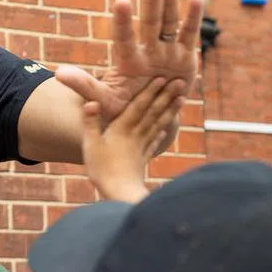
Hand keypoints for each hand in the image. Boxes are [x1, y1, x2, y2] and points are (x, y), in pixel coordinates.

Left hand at [56, 0, 202, 150]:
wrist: (148, 118)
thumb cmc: (123, 109)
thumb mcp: (104, 100)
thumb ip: (85, 86)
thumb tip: (58, 74)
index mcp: (128, 61)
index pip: (123, 38)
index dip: (122, 21)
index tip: (120, 1)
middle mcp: (147, 51)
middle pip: (149, 23)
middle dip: (150, 1)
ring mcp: (166, 51)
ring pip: (168, 23)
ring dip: (169, 2)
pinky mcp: (185, 56)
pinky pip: (189, 34)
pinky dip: (194, 16)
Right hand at [83, 77, 184, 201]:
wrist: (119, 194)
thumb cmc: (102, 169)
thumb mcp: (90, 144)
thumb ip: (90, 122)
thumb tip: (91, 101)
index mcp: (122, 129)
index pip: (139, 106)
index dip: (150, 91)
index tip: (162, 78)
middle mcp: (135, 135)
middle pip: (153, 112)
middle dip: (166, 95)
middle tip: (180, 82)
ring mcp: (141, 147)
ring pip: (158, 124)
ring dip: (170, 110)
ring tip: (181, 99)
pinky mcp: (142, 158)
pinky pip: (155, 141)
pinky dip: (161, 133)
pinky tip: (166, 129)